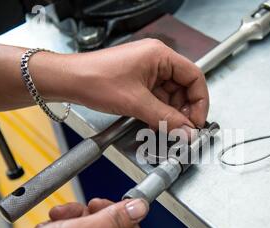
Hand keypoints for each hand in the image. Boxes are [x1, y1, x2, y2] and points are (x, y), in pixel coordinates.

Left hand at [33, 39, 209, 130]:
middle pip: (184, 88)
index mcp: (160, 55)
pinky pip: (158, 98)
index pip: (194, 77)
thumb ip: (166, 119)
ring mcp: (148, 71)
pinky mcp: (139, 82)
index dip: (200, 101)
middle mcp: (157, 61)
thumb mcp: (136, 103)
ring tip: (167, 129)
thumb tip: (187, 131)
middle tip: (183, 129)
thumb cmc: (95, 79)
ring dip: (171, 114)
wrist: (69, 81)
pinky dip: (159, 112)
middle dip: (185, 110)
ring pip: (171, 96)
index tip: (197, 121)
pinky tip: (156, 123)